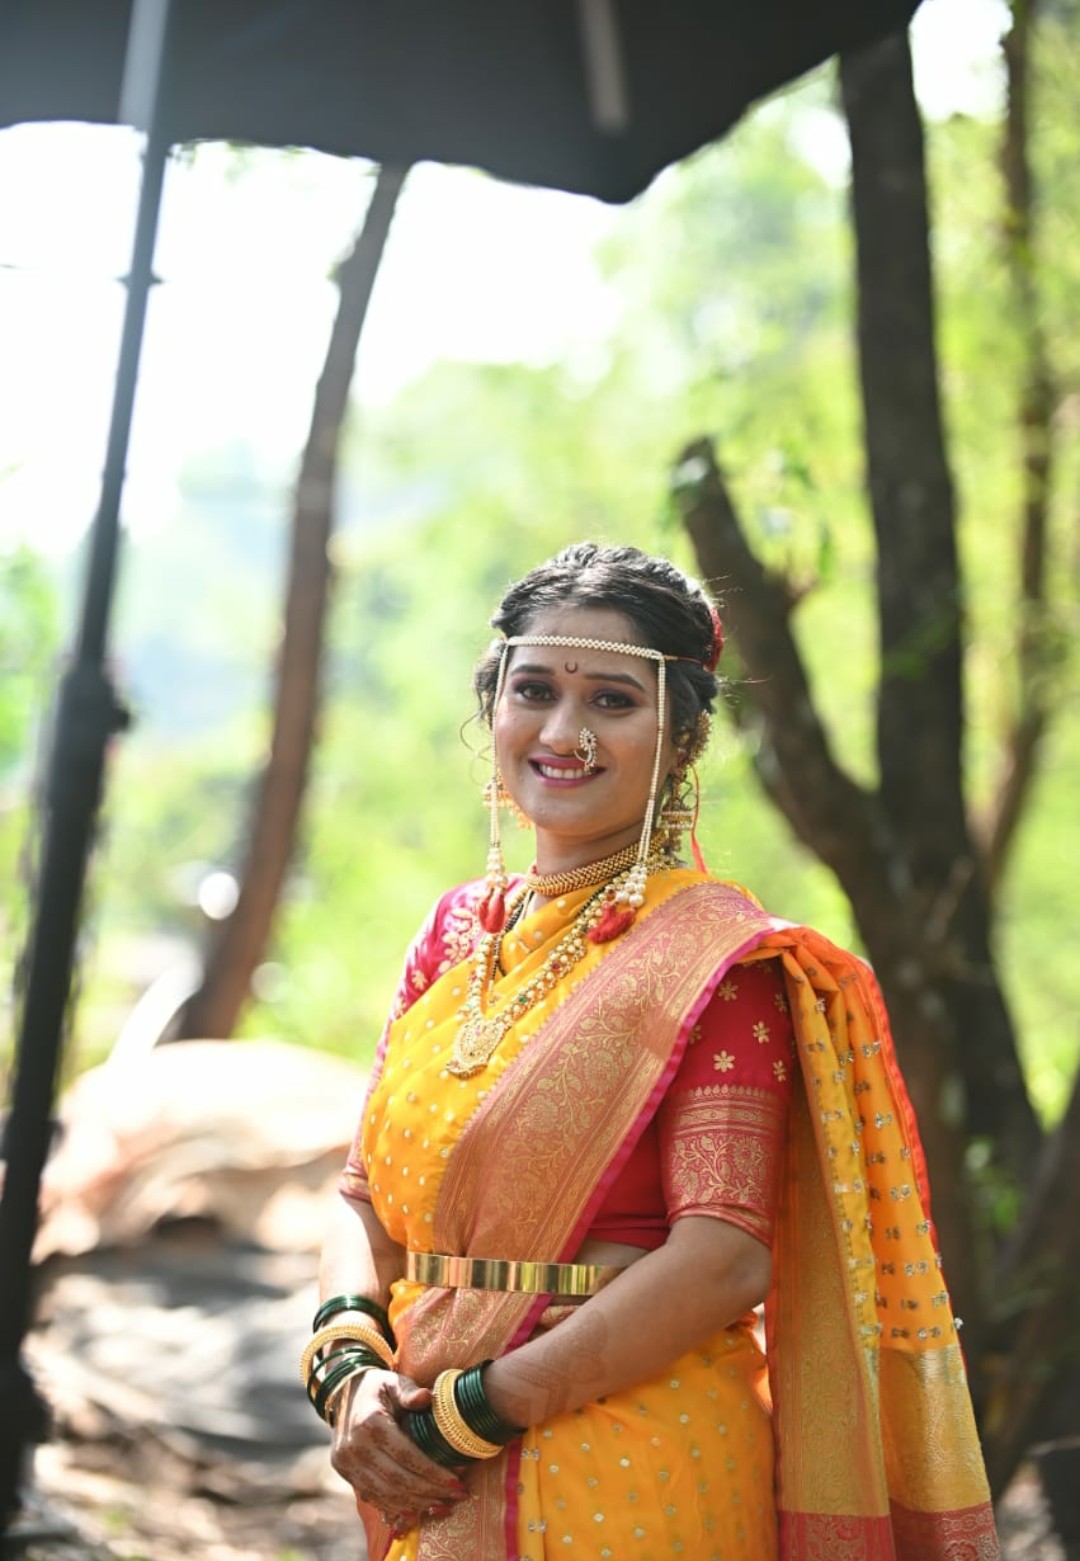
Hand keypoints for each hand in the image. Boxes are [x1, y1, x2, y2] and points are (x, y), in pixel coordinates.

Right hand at [329, 1369, 468, 1529]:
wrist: (344, 1393)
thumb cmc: (377, 1387)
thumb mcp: (394, 1381)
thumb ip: (409, 1391)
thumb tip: (427, 1397)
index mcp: (370, 1422)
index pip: (407, 1455)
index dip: (433, 1472)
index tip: (457, 1482)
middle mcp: (355, 1447)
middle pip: (398, 1480)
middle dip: (431, 1492)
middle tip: (458, 1496)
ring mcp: (347, 1463)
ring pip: (385, 1494)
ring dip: (416, 1504)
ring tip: (443, 1505)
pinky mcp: (345, 1473)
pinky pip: (372, 1496)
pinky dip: (395, 1507)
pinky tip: (416, 1511)